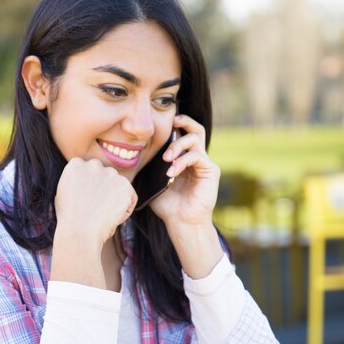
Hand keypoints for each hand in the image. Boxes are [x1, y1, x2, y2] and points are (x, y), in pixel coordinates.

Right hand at [54, 158, 136, 247]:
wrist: (79, 232)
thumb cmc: (69, 220)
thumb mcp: (64, 194)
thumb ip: (78, 182)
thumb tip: (89, 182)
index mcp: (76, 164)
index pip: (90, 171)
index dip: (91, 187)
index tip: (87, 201)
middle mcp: (93, 164)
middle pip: (106, 176)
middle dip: (105, 190)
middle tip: (97, 210)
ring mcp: (110, 174)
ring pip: (119, 187)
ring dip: (115, 200)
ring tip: (102, 216)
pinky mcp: (125, 186)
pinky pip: (130, 199)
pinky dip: (125, 211)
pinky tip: (112, 218)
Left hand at [149, 114, 223, 277]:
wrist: (181, 223)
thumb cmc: (167, 205)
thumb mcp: (153, 181)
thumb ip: (149, 166)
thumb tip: (132, 152)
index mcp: (184, 158)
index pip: (182, 133)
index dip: (174, 125)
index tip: (160, 122)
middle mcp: (196, 158)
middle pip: (196, 129)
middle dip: (184, 120)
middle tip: (172, 121)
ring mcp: (204, 163)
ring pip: (196, 138)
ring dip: (178, 145)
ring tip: (166, 158)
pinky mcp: (211, 171)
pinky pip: (197, 155)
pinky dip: (183, 160)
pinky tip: (172, 171)